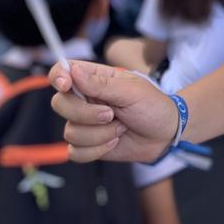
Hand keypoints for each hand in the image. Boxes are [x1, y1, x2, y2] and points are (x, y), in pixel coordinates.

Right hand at [50, 60, 177, 162]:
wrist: (165, 135)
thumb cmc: (152, 106)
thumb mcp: (132, 91)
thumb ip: (102, 84)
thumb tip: (73, 71)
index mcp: (94, 79)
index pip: (62, 71)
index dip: (58, 77)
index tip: (66, 85)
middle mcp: (84, 100)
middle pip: (60, 104)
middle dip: (86, 114)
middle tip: (111, 114)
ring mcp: (84, 123)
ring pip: (70, 132)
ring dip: (99, 134)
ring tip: (121, 128)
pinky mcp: (87, 144)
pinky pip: (75, 152)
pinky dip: (96, 150)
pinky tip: (114, 142)